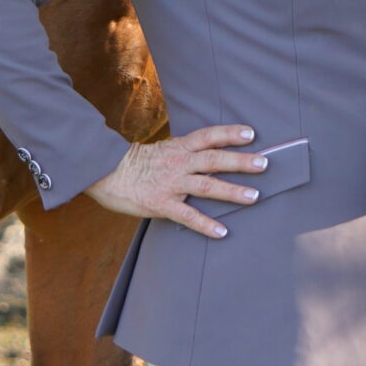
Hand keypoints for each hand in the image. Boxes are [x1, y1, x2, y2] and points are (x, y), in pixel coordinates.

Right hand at [87, 124, 267, 238]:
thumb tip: (202, 157)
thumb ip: (180, 154)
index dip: (229, 133)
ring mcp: (170, 184)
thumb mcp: (159, 151)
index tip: (251, 133)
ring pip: (207, 186)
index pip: (208, 136)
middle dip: (240, 162)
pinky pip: (187, 216)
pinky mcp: (161, 204)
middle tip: (264, 164)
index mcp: (177, 148)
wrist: (101, 172)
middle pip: (214, 159)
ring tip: (254, 196)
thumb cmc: (129, 163)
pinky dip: (206, 225)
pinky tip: (222, 232)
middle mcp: (178, 163)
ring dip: (232, 191)